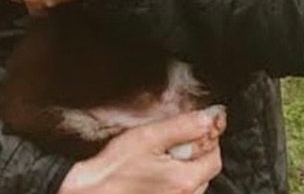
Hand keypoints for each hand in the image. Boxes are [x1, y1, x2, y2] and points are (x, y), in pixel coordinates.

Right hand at [58, 107, 226, 193]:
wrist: (88, 193)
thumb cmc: (112, 169)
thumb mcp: (148, 137)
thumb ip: (183, 127)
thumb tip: (209, 118)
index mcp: (184, 180)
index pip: (214, 159)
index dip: (206, 142)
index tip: (194, 132)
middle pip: (205, 173)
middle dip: (195, 156)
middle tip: (173, 145)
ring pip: (193, 185)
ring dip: (184, 171)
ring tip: (160, 161)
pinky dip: (173, 184)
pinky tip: (154, 176)